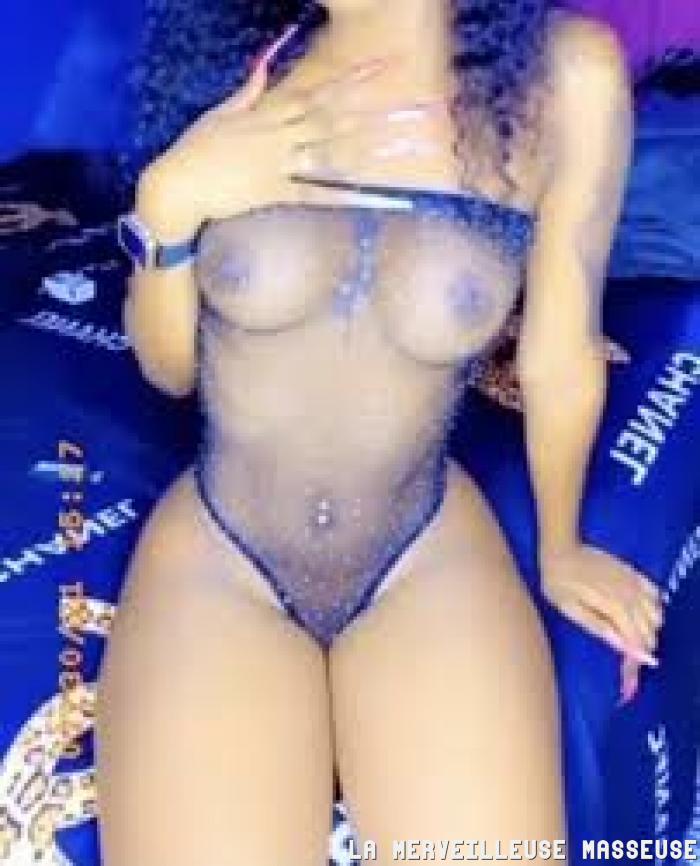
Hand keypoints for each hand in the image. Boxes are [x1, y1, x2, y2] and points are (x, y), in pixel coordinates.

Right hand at [135, 42, 451, 236]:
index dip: (355, 79)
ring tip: (409, 147)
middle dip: (381, 111)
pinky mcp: (275, 193)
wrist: (175, 187)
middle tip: (419, 108)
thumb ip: (251, 87)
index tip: (385, 68)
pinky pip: (318, 194)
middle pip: (339, 119)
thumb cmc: (194, 150)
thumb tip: (268, 58)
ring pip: (335, 152)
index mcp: (270, 113)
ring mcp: (280, 164)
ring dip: (375, 149)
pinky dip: (349, 196)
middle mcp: (281, 135)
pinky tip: (378, 199)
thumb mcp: (222, 111)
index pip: (320, 91)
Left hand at [539, 542, 663, 704]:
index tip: (635, 662)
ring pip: (656, 610)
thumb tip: (620, 644)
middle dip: (645, 642)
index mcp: (610, 604)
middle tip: (633, 650)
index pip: (635, 635)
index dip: (638, 652)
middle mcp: (627, 592)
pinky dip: (655, 604)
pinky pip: (654, 591)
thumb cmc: (558, 582)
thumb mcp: (569, 608)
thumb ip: (596, 626)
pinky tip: (644, 611)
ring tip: (636, 632)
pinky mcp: (632, 570)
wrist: (560, 549)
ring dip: (651, 625)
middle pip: (649, 625)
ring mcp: (631, 580)